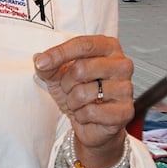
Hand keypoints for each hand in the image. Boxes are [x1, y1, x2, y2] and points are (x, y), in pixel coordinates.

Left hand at [34, 36, 133, 167]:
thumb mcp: (59, 74)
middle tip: (69, 89)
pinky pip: (92, 112)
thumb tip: (40, 59)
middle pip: (82, 68)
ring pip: (84, 92)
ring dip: (73, 101)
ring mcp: (126, 88)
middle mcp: (122, 64)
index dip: (59, 53)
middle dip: (66, 83)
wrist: (92, 123)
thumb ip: (49, 65)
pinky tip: (88, 114)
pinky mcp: (125, 111)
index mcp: (109, 47)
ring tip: (79, 102)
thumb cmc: (80, 91)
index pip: (83, 44)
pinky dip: (82, 116)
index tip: (42, 62)